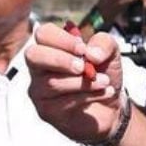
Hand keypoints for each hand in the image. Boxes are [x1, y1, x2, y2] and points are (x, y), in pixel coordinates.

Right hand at [25, 24, 123, 143]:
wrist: (111, 106)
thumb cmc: (103, 74)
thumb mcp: (110, 53)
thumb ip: (104, 44)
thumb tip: (90, 53)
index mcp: (51, 46)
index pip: (43, 34)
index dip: (61, 39)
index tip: (83, 49)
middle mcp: (39, 66)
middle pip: (34, 55)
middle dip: (61, 60)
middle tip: (83, 67)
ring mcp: (39, 89)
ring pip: (52, 82)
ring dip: (83, 82)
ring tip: (105, 81)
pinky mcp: (46, 110)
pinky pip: (63, 102)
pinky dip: (88, 96)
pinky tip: (103, 93)